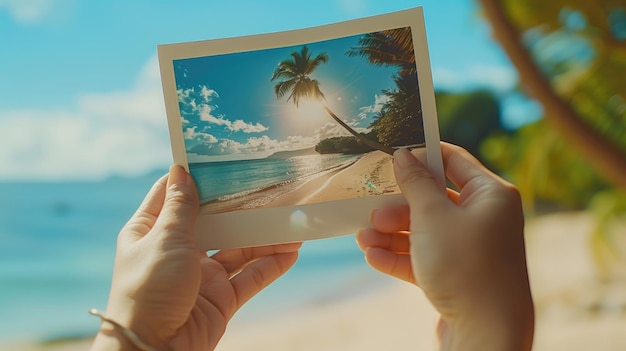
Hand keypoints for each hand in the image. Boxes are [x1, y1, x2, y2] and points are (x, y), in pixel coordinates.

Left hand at [91, 165, 300, 350]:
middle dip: (240, 206)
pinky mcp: (221, 298)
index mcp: (152, 231)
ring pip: (239, 248)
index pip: (173, 194)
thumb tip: (180, 170)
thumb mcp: (164, 240)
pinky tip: (292, 251)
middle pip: (214, 220)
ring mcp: (201, 275)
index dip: (194, 176)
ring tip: (292, 220)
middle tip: (268, 185)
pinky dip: (272, 265)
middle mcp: (178, 249)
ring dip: (265, 236)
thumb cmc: (148, 291)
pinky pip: (250, 277)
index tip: (219, 157)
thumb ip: (180, 207)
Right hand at [356, 143, 533, 350]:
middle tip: (372, 211)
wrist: (486, 334)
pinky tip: (372, 256)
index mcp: (490, 195)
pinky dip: (400, 256)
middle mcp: (484, 218)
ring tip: (362, 237)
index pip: (453, 160)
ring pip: (425, 231)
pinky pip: (425, 257)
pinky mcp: (458, 274)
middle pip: (433, 199)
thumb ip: (415, 183)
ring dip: (391, 234)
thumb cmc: (466, 267)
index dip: (421, 155)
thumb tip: (403, 155)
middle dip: (398, 207)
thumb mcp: (432, 217)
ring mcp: (471, 248)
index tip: (392, 154)